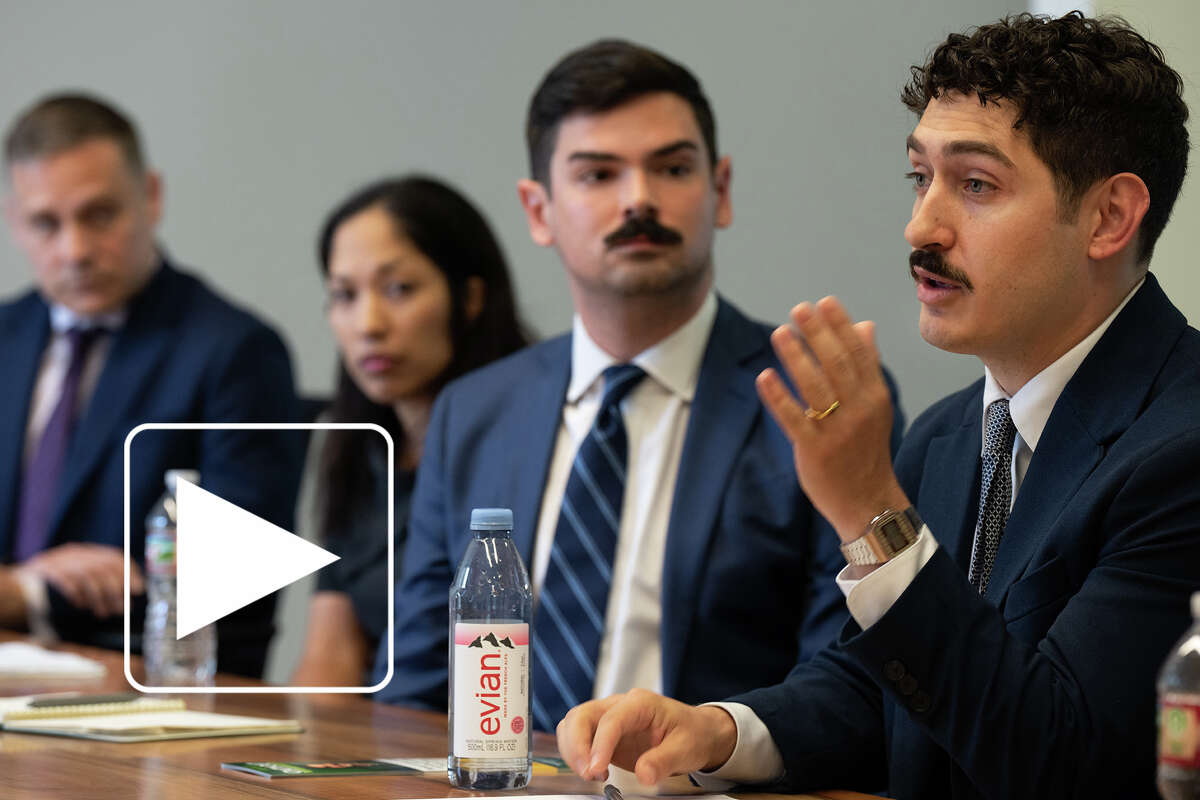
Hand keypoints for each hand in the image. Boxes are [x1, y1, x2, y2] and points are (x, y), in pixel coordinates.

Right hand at [20, 543, 144, 617]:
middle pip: (104, 567)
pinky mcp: (47, 573)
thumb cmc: (51, 586)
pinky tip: (80, 607)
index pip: (114, 557)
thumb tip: (127, 595)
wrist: (17, 586)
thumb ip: (97, 580)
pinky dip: (78, 596)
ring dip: (100, 597)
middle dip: (118, 589)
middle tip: (122, 608)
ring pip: (89, 576)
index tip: (138, 589)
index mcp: (83, 552)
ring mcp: (60, 561)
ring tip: (103, 613)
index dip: (129, 573)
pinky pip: (68, 583)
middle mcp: (73, 554)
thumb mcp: (75, 576)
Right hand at [557, 689, 736, 784]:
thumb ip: (664, 760)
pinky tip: (591, 771)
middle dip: (577, 745)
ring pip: (574, 724)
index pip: (611, 719)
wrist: (696, 733)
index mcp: (640, 703)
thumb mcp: (685, 748)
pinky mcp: (604, 735)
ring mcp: (609, 719)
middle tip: (588, 773)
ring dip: (573, 750)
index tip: (597, 769)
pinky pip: (578, 738)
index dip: (600, 745)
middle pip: (582, 715)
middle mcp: (619, 706)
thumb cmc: (692, 734)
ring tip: (590, 775)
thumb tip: (643, 775)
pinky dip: (576, 754)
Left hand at [756, 297, 908, 540]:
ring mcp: (838, 431)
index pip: (859, 353)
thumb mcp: (875, 406)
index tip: (825, 301)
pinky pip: (794, 418)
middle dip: (818, 334)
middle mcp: (860, 410)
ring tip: (779, 332)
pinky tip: (764, 375)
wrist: (867, 500)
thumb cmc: (865, 448)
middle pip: (837, 364)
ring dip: (796, 357)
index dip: (841, 326)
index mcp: (875, 396)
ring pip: (815, 387)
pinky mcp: (815, 450)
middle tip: (799, 308)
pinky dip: (778, 396)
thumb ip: (868, 365)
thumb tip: (865, 324)